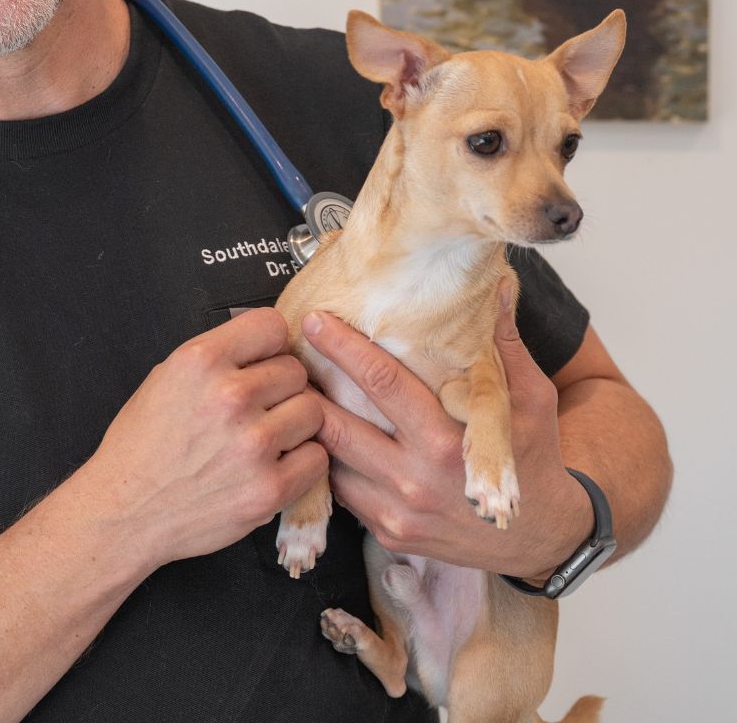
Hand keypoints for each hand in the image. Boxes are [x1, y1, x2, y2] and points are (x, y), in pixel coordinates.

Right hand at [81, 309, 327, 570]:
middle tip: (260, 407)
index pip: (273, 326)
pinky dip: (301, 462)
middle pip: (296, 370)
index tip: (265, 360)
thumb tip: (264, 346)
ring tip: (268, 436)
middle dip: (281, 387)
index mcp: (200, 361)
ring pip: (314, 411)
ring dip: (295, 424)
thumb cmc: (143, 446)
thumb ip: (218, 357)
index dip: (270, 345)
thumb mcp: (166, 377)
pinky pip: (317, 458)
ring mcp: (253, 444)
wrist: (126, 511)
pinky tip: (275, 464)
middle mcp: (229, 396)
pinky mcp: (269, 488)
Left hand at [304, 285, 592, 577]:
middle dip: (307, 387)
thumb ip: (504, 343)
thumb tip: (494, 285)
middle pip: (338, 425)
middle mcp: (416, 478)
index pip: (382, 383)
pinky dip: (326, 462)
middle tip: (284, 356)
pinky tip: (316, 435)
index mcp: (447, 442)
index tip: (316, 321)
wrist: (540, 539)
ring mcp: (398, 511)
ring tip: (290, 393)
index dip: (343, 347)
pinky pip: (342, 492)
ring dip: (309, 427)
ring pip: (330, 461)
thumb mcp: (530, 398)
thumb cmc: (534, 459)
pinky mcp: (388, 533)